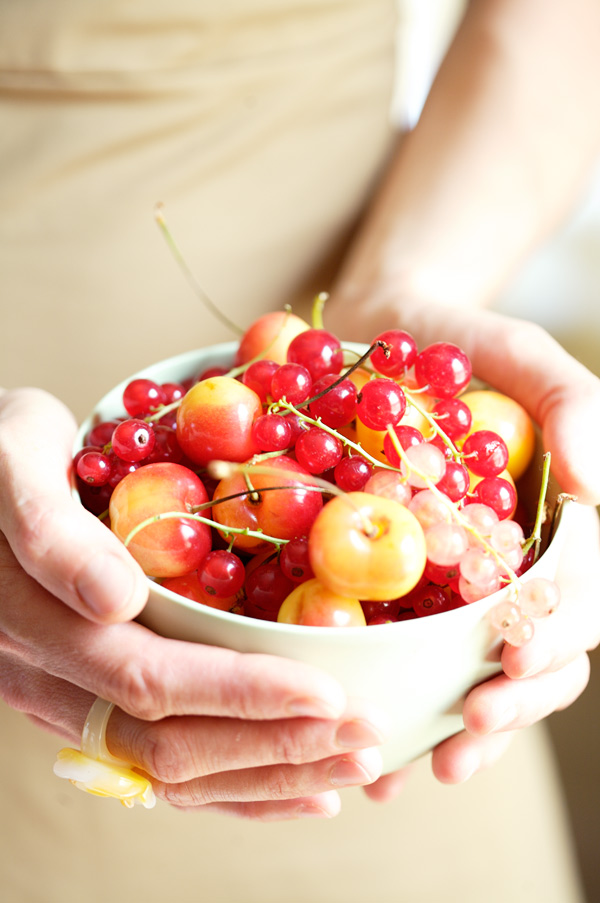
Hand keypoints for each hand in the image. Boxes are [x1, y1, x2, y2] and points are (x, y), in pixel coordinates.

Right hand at [0, 388, 386, 818]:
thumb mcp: (14, 457)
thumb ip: (49, 529)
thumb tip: (114, 600)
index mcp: (34, 618)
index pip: (148, 677)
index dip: (241, 693)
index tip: (328, 695)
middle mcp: (48, 677)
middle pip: (168, 743)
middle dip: (275, 747)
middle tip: (366, 740)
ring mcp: (68, 697)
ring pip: (170, 770)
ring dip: (269, 776)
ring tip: (352, 768)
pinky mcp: (91, 699)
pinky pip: (162, 764)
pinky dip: (235, 785)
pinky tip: (298, 789)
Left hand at [325, 295, 599, 799]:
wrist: (378, 333)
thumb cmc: (460, 342)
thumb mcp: (522, 355)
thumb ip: (575, 408)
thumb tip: (594, 490)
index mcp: (554, 530)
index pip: (578, 601)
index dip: (556, 637)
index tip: (513, 658)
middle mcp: (508, 569)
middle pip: (534, 656)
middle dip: (510, 704)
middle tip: (467, 733)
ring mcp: (451, 584)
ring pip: (473, 674)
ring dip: (456, 732)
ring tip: (417, 769)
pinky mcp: (391, 586)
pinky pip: (401, 653)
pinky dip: (394, 701)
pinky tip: (371, 736)